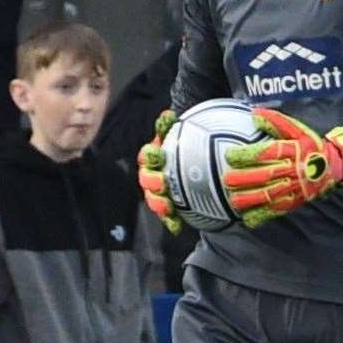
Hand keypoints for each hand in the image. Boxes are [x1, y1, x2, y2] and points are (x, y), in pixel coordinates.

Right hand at [136, 110, 181, 235]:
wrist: (195, 159)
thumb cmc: (186, 144)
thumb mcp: (179, 132)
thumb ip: (169, 126)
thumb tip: (168, 114)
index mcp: (152, 157)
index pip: (146, 156)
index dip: (150, 157)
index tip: (158, 155)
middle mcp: (152, 175)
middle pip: (147, 180)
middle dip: (152, 182)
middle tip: (162, 183)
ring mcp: (159, 192)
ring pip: (153, 200)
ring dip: (159, 204)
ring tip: (168, 208)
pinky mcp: (168, 207)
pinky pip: (166, 216)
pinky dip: (170, 221)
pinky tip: (177, 227)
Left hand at [221, 109, 342, 227]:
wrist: (333, 165)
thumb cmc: (310, 145)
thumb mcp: (297, 129)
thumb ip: (275, 121)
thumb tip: (253, 114)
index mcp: (292, 151)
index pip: (267, 152)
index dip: (247, 154)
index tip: (230, 155)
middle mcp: (292, 170)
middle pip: (266, 175)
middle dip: (245, 178)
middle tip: (226, 180)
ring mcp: (293, 188)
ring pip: (270, 195)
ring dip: (250, 199)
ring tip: (233, 201)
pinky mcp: (294, 201)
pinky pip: (277, 210)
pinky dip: (263, 216)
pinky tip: (248, 219)